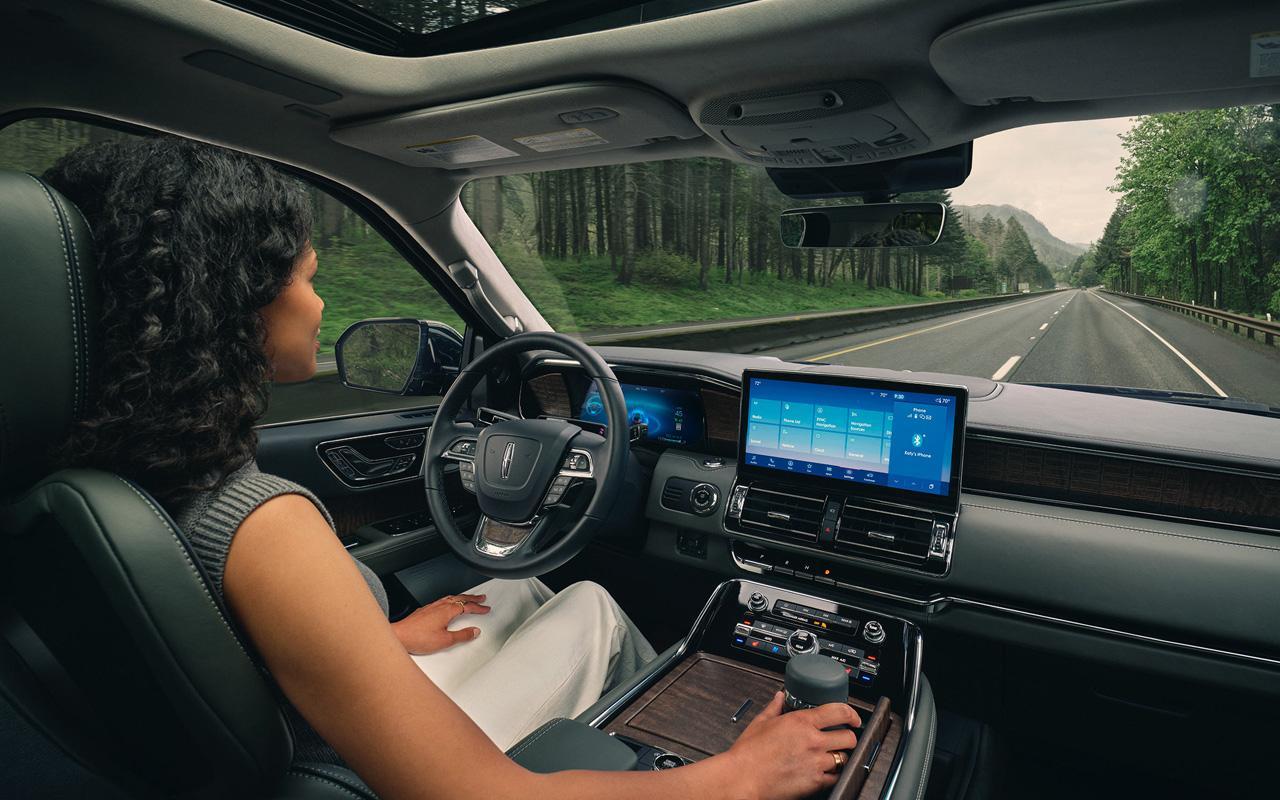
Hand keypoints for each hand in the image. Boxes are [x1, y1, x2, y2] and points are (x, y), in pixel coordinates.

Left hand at [391, 593, 489, 655]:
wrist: (399, 636)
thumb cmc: (417, 637)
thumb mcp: (445, 640)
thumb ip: (462, 635)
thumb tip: (474, 631)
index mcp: (447, 611)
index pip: (467, 606)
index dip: (478, 607)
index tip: (485, 608)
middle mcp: (439, 606)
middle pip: (460, 598)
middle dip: (472, 598)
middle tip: (481, 598)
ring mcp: (431, 607)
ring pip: (450, 598)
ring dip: (461, 598)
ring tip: (467, 599)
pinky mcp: (424, 610)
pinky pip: (442, 600)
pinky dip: (451, 600)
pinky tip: (448, 605)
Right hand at [722, 691, 860, 799]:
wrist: (743, 778)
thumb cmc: (748, 753)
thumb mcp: (760, 723)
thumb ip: (774, 708)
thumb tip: (780, 697)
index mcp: (800, 722)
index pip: (838, 711)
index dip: (852, 714)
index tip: (853, 718)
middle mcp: (812, 741)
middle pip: (848, 737)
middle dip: (848, 737)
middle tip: (842, 739)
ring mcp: (816, 762)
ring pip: (844, 758)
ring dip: (840, 757)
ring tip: (831, 756)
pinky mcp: (815, 782)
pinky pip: (835, 777)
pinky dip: (833, 775)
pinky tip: (824, 772)